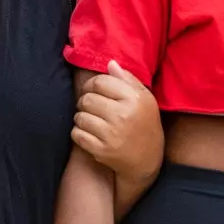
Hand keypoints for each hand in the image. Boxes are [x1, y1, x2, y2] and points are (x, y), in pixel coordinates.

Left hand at [72, 62, 161, 185]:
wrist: (147, 160)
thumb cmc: (145, 124)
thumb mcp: (145, 99)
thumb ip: (128, 79)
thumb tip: (110, 63)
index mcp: (134, 99)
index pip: (101, 82)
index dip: (92, 84)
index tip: (92, 90)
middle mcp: (122, 115)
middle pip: (88, 99)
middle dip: (85, 101)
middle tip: (90, 106)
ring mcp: (111, 134)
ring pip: (80, 116)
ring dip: (81, 117)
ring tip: (90, 119)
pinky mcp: (101, 150)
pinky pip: (77, 134)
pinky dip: (78, 132)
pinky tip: (88, 132)